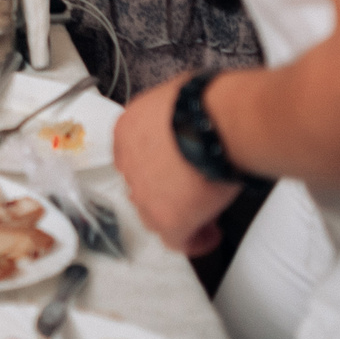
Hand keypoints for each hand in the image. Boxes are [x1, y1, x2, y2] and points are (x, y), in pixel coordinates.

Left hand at [113, 75, 239, 257]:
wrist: (212, 122)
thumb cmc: (204, 102)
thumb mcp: (175, 97)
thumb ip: (171, 117)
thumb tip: (188, 122)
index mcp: (127, 130)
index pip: (135, 155)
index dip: (158, 165)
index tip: (177, 168)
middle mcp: (127, 163)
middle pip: (142, 185)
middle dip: (165, 191)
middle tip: (191, 192)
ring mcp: (143, 193)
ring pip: (155, 215)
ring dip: (177, 215)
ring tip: (203, 213)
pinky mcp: (166, 218)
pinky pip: (177, 240)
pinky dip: (194, 240)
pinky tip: (210, 234)